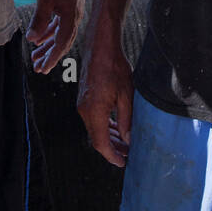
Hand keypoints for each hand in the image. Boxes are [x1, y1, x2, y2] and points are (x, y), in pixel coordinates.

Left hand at [26, 0, 85, 74]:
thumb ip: (39, 20)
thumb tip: (32, 40)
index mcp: (70, 18)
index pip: (61, 44)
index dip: (51, 58)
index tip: (42, 69)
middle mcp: (74, 17)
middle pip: (62, 43)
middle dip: (49, 56)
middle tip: (38, 69)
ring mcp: (72, 11)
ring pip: (60, 34)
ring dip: (48, 45)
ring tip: (36, 56)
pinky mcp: (69, 5)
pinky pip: (60, 24)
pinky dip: (51, 32)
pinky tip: (40, 38)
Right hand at [78, 29, 133, 167]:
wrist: (101, 48)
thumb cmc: (115, 68)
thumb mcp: (127, 95)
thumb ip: (126, 120)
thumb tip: (128, 139)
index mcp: (95, 111)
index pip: (101, 143)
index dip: (112, 156)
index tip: (123, 163)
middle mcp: (84, 110)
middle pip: (96, 138)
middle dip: (112, 148)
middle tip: (129, 154)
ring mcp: (82, 104)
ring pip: (94, 129)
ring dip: (109, 138)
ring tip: (125, 143)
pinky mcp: (84, 99)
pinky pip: (93, 119)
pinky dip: (104, 127)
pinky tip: (116, 128)